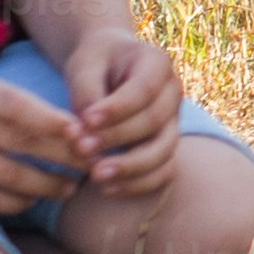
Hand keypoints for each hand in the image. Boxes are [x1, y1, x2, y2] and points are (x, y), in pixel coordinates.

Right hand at [0, 64, 98, 215]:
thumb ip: (26, 108)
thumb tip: (78, 134)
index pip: (18, 107)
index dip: (52, 121)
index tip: (83, 133)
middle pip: (20, 144)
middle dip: (63, 157)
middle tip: (91, 164)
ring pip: (8, 177)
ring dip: (46, 185)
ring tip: (70, 186)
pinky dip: (17, 201)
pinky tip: (34, 197)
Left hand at [47, 22, 186, 196]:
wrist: (108, 68)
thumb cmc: (95, 64)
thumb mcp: (85, 66)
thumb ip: (86, 92)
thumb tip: (84, 129)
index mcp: (157, 64)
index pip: (144, 89)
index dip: (117, 109)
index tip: (86, 121)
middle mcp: (172, 94)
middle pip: (154, 121)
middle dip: (117, 138)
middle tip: (80, 149)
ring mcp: (173, 123)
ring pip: (164, 151)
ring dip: (130, 167)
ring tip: (95, 177)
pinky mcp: (165, 147)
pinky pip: (163, 172)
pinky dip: (138, 184)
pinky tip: (107, 189)